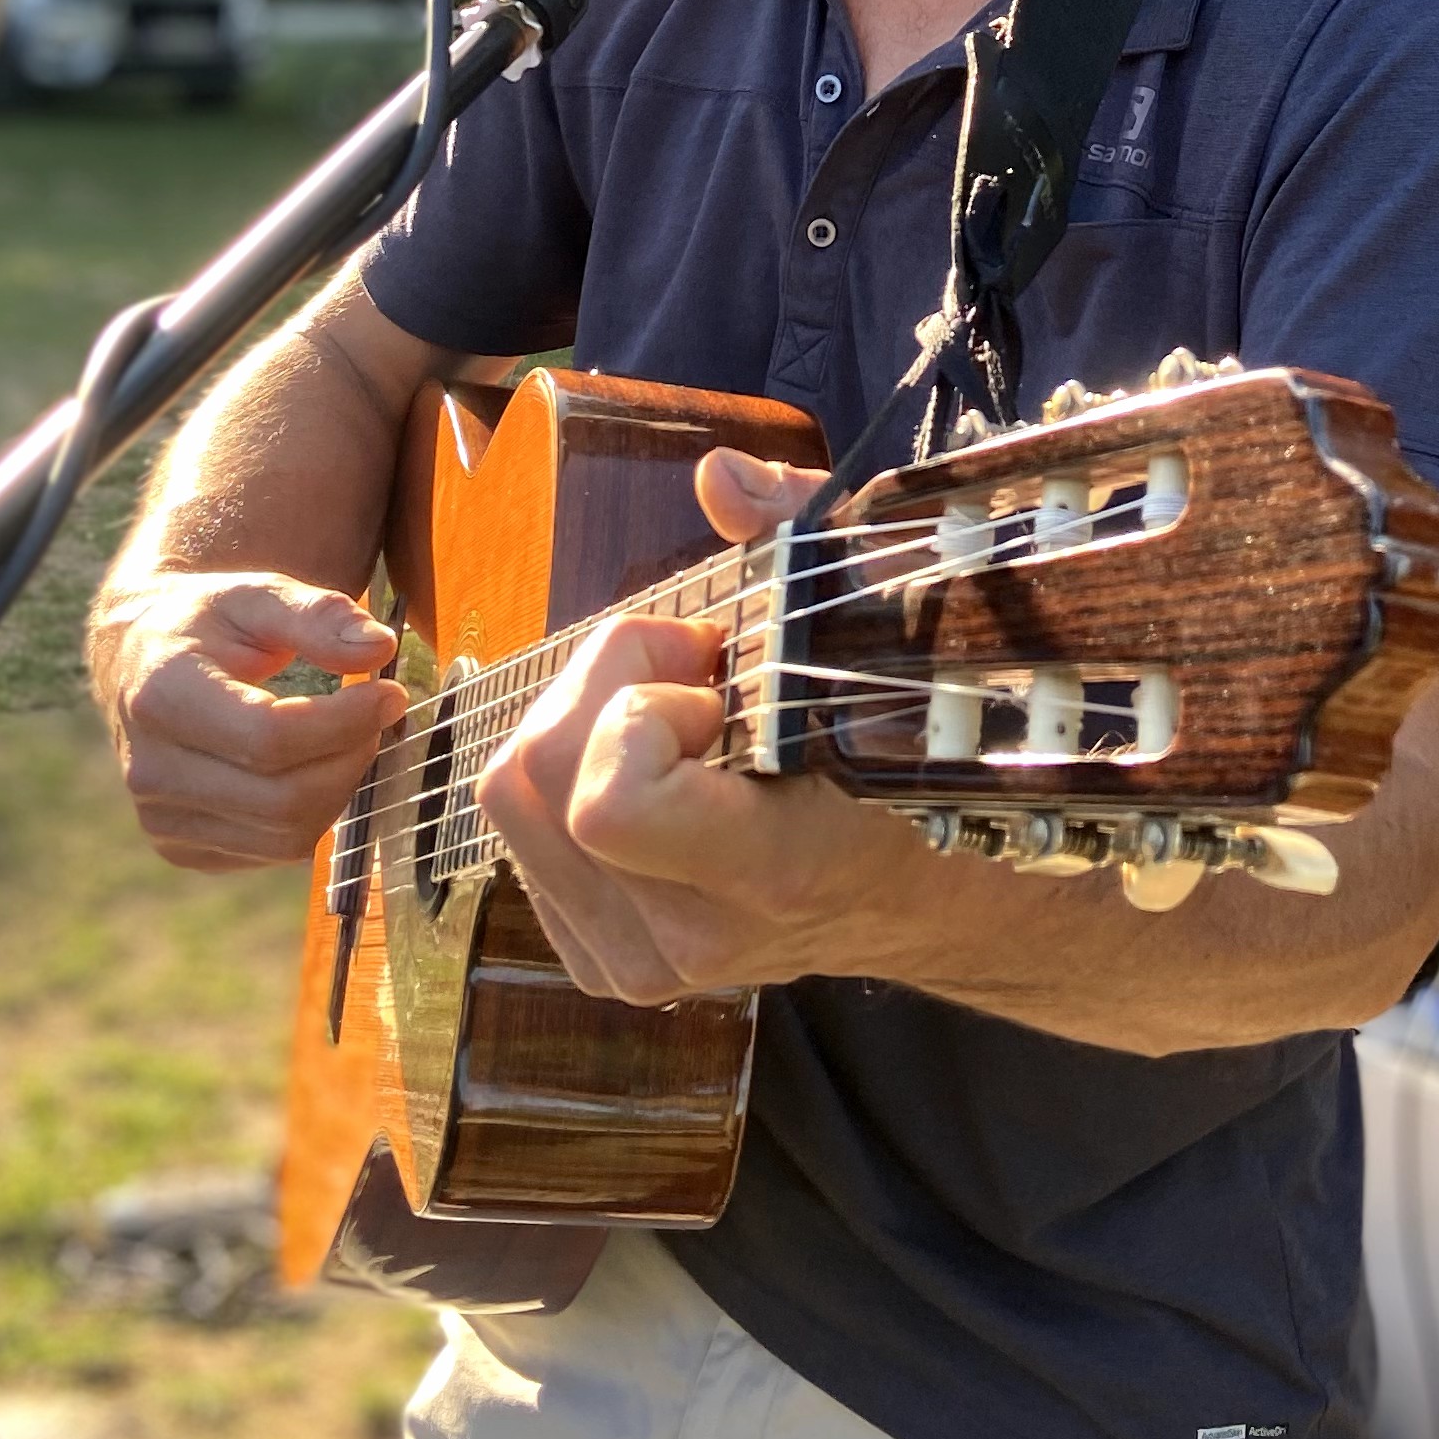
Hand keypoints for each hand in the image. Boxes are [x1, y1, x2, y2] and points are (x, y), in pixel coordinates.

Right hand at [98, 572, 406, 872]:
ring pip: (286, 836)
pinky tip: (314, 767)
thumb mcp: (257, 594)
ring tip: (349, 738)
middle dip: (352, 758)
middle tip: (378, 717)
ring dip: (340, 789)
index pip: (269, 737)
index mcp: (160, 696)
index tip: (390, 693)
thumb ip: (318, 615)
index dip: (346, 722)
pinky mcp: (180, 848)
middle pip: (283, 798)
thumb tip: (381, 647)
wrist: (142, 664)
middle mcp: (149, 768)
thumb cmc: (208, 623)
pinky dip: (313, 814)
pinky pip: (274, 852)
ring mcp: (161, 818)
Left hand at [473, 446, 911, 1002]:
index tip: (718, 682)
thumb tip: (717, 477)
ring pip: (509, 799)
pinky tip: (654, 767)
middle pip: (534, 778)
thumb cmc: (915, 750)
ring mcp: (637, 962)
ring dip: (581, 724)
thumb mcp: (881, 629)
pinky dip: (569, 773)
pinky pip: (518, 835)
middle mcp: (690, 938)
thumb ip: (803, 538)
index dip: (639, 708)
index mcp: (769, 875)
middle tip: (696, 672)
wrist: (929, 897)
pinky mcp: (599, 959)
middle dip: (600, 686)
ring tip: (678, 716)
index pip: (612, 805)